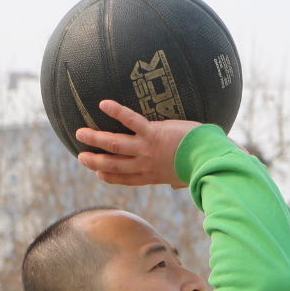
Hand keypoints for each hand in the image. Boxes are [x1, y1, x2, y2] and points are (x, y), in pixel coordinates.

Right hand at [75, 99, 200, 187]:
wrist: (210, 160)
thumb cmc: (203, 166)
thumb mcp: (186, 177)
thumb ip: (179, 180)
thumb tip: (179, 186)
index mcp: (154, 176)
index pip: (126, 179)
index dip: (110, 178)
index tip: (98, 175)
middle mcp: (146, 164)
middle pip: (114, 165)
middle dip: (95, 161)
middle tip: (80, 156)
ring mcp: (147, 149)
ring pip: (115, 145)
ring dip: (95, 139)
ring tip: (79, 133)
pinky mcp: (153, 132)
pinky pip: (131, 120)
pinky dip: (116, 112)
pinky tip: (102, 104)